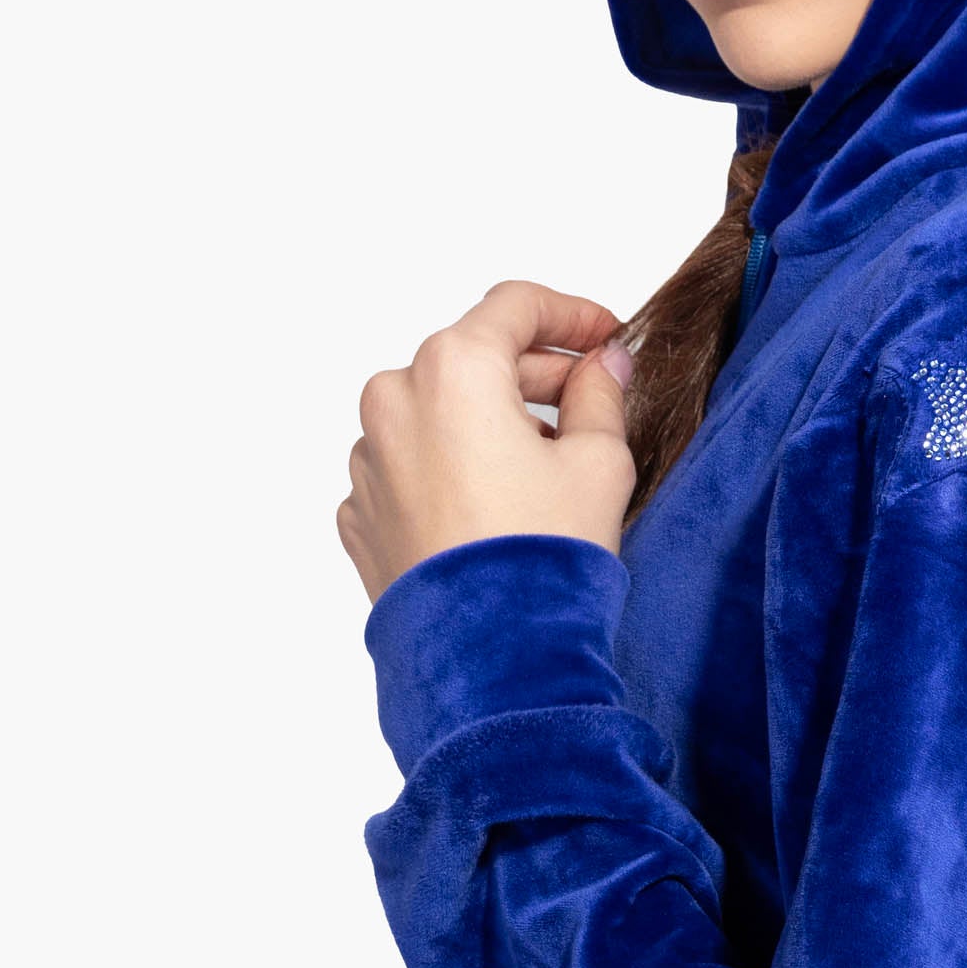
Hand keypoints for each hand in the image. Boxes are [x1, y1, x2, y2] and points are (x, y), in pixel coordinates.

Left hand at [339, 281, 634, 602]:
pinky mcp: (362, 513)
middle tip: (589, 402)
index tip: (604, 338)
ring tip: (542, 468)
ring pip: (437, 414)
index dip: (571, 316)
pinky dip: (451, 471)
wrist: (488, 661)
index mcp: (452, 369)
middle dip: (534, 376)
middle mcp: (394, 401)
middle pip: (473, 359)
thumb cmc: (541, 559)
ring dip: (487, 424)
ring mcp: (368, 460)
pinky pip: (411, 468)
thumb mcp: (598, 463)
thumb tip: (601, 368)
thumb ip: (600, 396)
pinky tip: (496, 508)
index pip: (515, 307)